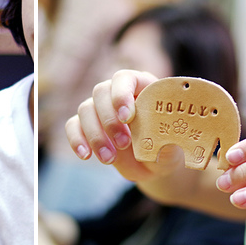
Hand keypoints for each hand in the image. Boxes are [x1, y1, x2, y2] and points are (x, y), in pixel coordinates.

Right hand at [65, 70, 184, 182]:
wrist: (152, 165)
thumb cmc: (164, 149)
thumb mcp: (172, 147)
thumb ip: (167, 141)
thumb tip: (163, 141)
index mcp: (142, 87)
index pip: (125, 78)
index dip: (122, 94)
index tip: (127, 117)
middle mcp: (117, 93)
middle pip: (101, 92)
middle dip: (109, 120)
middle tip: (124, 144)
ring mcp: (99, 108)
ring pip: (85, 110)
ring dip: (95, 135)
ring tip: (109, 159)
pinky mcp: (85, 125)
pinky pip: (73, 125)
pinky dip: (77, 140)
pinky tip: (85, 155)